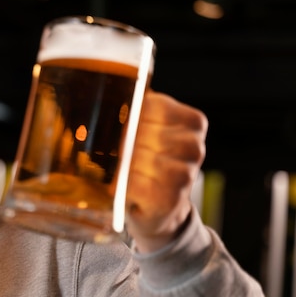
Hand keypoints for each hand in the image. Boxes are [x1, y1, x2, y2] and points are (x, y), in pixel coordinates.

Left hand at [125, 90, 207, 252]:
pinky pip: (136, 182)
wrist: (160, 208)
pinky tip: (125, 186)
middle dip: (125, 142)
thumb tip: (101, 88)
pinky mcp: (170, 198)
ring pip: (140, 157)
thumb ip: (135, 111)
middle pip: (145, 132)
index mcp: (192, 122)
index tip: (124, 126)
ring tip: (123, 169)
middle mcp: (194, 147)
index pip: (153, 105)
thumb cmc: (146, 161)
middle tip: (118, 151)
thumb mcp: (146, 130)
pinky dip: (123, 184)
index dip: (132, 116)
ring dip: (124, 164)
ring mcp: (186, 174)